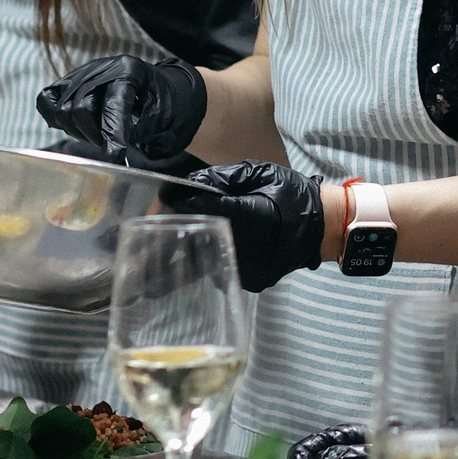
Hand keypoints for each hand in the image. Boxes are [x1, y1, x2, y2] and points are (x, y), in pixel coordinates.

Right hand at [37, 54, 207, 169]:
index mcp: (130, 71)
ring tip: (99, 134)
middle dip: (95, 136)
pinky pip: (46, 101)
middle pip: (80, 108)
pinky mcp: (69, 81)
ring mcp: (83, 72)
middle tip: (111, 146)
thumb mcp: (159, 119)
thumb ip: (134, 132)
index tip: (115, 157)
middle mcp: (103, 67)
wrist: (161, 91)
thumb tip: (109, 151)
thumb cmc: (162, 106)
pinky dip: (56, 118)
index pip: (113, 105)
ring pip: (62, 109)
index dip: (113, 134)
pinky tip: (76, 126)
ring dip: (78, 131)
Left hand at [159, 162, 327, 292]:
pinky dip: (203, 270)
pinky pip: (221, 274)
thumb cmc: (292, 195)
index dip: (178, 208)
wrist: (324, 227)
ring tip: (145, 285)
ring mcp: (249, 268)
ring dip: (176, 272)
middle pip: (196, 251)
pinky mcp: (251, 281)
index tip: (156, 206)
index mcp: (249, 215)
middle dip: (163, 256)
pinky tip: (181, 273)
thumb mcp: (261, 174)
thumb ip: (225, 178)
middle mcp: (246, 245)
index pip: (205, 210)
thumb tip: (191, 184)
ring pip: (205, 269)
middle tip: (133, 264)